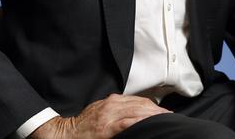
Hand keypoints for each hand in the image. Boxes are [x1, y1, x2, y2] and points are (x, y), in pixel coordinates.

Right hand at [30, 94, 170, 138]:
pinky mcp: (106, 128)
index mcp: (111, 101)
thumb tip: (133, 114)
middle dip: (157, 111)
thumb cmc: (82, 127)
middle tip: (170, 116)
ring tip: (165, 121)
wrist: (63, 134)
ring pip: (137, 112)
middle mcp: (111, 105)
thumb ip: (115, 111)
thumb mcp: (100, 113)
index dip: (153, 106)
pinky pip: (127, 123)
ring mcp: (108, 116)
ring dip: (153, 116)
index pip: (138, 101)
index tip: (165, 112)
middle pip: (141, 105)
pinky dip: (140, 123)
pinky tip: (150, 125)